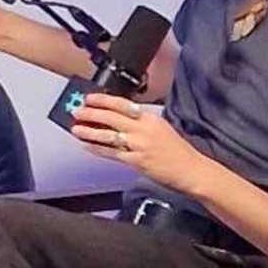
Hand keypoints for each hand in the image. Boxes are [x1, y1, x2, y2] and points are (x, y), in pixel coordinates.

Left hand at [66, 93, 201, 192]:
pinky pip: (112, 153)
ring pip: (108, 135)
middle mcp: (144, 129)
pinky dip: (97, 149)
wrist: (191, 170)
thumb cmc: (178, 151)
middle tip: (77, 111)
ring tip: (76, 128)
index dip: (103, 100)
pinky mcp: (137, 161)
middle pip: (112, 118)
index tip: (90, 98)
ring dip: (89, 131)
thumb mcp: (161, 128)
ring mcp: (139, 145)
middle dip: (91, 113)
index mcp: (151, 118)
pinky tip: (87, 146)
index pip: (122, 104)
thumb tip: (117, 118)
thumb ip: (141, 122)